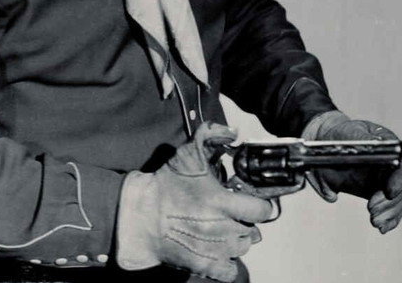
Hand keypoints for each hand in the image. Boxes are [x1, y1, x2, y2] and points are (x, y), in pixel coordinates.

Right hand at [123, 123, 280, 281]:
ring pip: (243, 248)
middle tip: (231, 214)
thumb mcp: (186, 154)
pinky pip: (230, 271)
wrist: (138, 216)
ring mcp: (214, 250)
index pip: (262, 211)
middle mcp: (223, 229)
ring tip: (223, 230)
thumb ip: (211, 136)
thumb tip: (232, 132)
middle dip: (245, 221)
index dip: (259, 205)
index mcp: (222, 202)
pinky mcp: (204, 265)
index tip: (250, 202)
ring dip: (237, 240)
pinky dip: (228, 263)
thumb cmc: (164, 186)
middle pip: (254, 231)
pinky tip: (219, 251)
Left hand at [309, 115, 401, 233]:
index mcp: (392, 147)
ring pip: (401, 201)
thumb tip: (345, 168)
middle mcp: (395, 165)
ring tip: (374, 220)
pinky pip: (393, 209)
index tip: (389, 191)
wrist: (332, 142)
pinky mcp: (382, 194)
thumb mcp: (345, 135)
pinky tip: (382, 228)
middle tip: (372, 209)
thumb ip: (348, 153)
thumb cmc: (341, 135)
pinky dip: (390, 220)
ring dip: (390, 213)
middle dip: (391, 201)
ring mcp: (390, 180)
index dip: (401, 178)